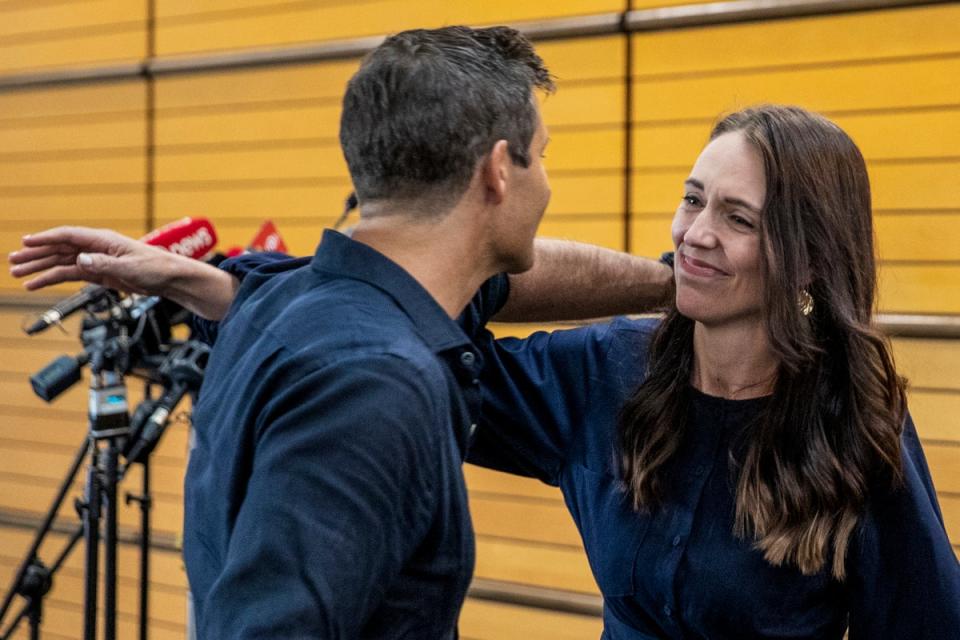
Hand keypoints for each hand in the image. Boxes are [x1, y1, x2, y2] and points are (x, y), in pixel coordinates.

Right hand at [8, 226, 182, 296]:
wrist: (170, 278)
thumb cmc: (156, 268)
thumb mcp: (130, 267)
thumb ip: (104, 264)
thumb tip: (80, 260)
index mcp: (103, 240)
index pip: (68, 236)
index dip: (46, 238)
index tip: (26, 242)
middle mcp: (96, 247)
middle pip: (59, 249)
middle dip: (35, 255)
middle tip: (12, 262)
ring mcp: (96, 260)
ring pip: (61, 262)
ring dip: (39, 268)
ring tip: (18, 274)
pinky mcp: (99, 273)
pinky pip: (70, 274)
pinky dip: (53, 279)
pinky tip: (38, 284)